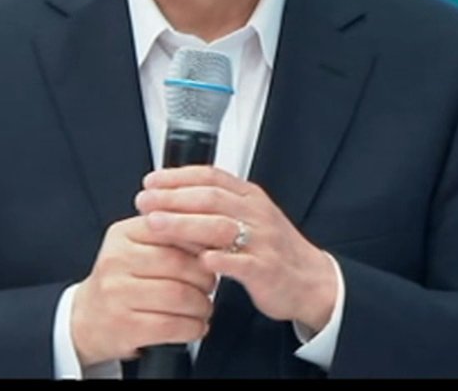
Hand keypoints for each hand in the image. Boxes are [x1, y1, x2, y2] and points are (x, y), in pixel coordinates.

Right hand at [69, 215, 218, 365]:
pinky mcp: (124, 326)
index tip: (216, 253)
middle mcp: (116, 260)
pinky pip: (172, 325)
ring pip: (180, 296)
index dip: (203, 242)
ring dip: (202, 306)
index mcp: (123, 234)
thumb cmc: (122, 281)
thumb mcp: (136, 248)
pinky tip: (194, 326)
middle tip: (210, 285)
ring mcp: (117, 294)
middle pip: (180, 265)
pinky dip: (193, 328)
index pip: (173, 229)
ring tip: (203, 307)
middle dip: (206, 278)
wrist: (86, 318)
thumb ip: (169, 236)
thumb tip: (215, 235)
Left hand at [136, 166, 337, 332]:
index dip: (178, 176)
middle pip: (210, 197)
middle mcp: (256, 214)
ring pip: (220, 226)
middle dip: (172, 197)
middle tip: (144, 201)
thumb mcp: (247, 219)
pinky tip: (197, 259)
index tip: (151, 181)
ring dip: (185, 224)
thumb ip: (213, 210)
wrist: (312, 281)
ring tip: (156, 224)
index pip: (210, 177)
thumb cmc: (273, 250)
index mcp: (249, 198)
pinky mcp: (266, 269)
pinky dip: (218, 259)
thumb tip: (169, 202)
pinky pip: (241, 262)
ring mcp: (262, 241)